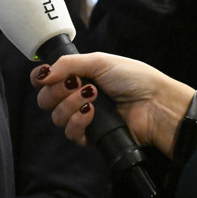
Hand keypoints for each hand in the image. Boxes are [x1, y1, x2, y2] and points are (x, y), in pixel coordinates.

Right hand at [31, 52, 196, 158]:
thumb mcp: (100, 61)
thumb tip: (43, 73)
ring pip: (56, 117)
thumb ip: (68, 64)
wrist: (155, 104)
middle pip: (46, 100)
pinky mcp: (91, 136)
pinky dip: (78, 121)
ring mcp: (83, 117)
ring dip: (70, 105)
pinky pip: (71, 133)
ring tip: (92, 96)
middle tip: (75, 84)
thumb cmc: (134, 78)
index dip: (41, 79)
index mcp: (79, 76)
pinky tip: (91, 113)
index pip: (47, 80)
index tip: (45, 76)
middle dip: (56, 91)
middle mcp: (77, 97)